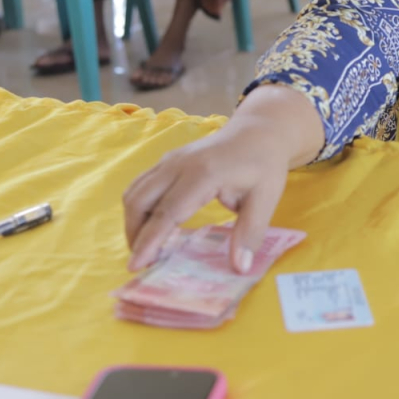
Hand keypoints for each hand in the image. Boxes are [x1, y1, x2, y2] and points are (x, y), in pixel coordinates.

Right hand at [123, 85, 322, 274]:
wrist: (258, 130)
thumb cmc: (263, 165)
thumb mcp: (266, 200)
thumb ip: (250, 234)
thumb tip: (239, 268)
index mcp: (204, 174)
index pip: (167, 212)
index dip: (149, 241)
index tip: (136, 265)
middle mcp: (179, 164)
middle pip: (140, 201)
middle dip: (134, 234)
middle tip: (142, 263)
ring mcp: (170, 160)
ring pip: (135, 191)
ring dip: (133, 221)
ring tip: (144, 248)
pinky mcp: (167, 160)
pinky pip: (141, 184)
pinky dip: (138, 208)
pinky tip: (151, 226)